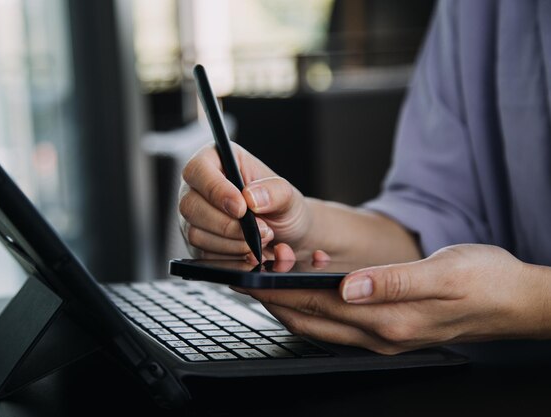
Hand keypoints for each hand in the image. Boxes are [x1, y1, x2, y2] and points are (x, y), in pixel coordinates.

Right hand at [179, 142, 310, 258]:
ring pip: (195, 234)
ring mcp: (193, 217)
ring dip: (232, 244)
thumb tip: (251, 197)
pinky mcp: (197, 242)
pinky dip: (231, 259)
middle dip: (227, 225)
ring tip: (261, 240)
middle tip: (259, 229)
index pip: (198, 169)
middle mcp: (197, 188)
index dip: (215, 190)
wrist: (285, 236)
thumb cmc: (281, 207)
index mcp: (216, 160)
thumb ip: (274, 192)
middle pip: (190, 206)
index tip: (241, 208)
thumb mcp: (287, 195)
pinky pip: (203, 255)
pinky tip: (250, 254)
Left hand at [240, 244, 550, 353]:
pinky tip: (317, 281)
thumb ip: (392, 281)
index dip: (279, 294)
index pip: (317, 308)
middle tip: (247, 278)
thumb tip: (347, 286)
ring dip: (294, 302)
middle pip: (311, 320)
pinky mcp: (390, 328)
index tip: (251, 279)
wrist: (514, 301)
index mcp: (389, 319)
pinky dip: (320, 302)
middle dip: (275, 300)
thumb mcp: (441, 273)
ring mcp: (385, 335)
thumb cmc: (485, 282)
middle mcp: (381, 334)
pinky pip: (342, 319)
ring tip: (271, 276)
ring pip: (323, 322)